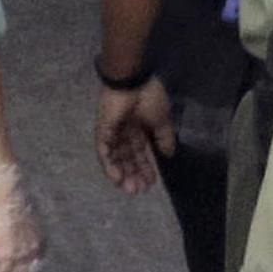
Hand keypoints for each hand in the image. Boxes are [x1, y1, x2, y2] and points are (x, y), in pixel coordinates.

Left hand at [95, 77, 175, 193]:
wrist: (134, 80)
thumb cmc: (149, 96)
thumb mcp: (161, 120)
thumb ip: (164, 138)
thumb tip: (169, 154)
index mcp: (138, 128)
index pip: (140, 153)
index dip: (145, 168)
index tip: (151, 183)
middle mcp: (124, 132)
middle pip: (127, 158)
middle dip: (133, 174)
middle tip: (139, 190)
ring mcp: (112, 131)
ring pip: (115, 158)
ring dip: (122, 174)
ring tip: (130, 188)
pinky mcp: (103, 130)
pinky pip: (104, 151)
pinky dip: (109, 165)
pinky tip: (117, 178)